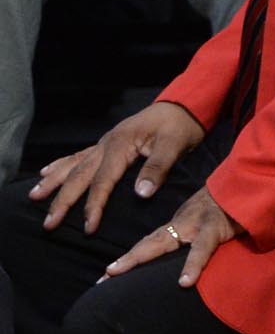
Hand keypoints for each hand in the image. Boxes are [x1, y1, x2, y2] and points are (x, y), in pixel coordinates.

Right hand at [30, 99, 207, 233]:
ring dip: (53, 182)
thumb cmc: (179, 127)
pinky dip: (61, 165)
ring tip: (34, 196)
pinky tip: (47, 172)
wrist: (181, 106)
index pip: (102, 181)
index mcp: (119, 146)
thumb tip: (141, 194)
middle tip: (49, 222)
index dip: (94, 205)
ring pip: (73, 165)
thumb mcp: (174, 146)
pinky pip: (78, 157)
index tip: (89, 227)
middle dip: (62, 200)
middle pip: (79, 175)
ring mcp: (103, 143)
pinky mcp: (107, 144)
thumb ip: (158, 168)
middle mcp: (105, 144)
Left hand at [100, 187, 241, 286]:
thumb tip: (192, 253)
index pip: (150, 243)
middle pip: (148, 245)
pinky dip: (192, 266)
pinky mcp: (216, 228)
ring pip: (162, 244)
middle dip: (124, 262)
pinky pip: (202, 249)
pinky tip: (183, 282)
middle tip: (100, 279)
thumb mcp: (212, 219)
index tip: (109, 275)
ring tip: (115, 274)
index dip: (130, 258)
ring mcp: (196, 225)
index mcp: (181, 224)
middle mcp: (182, 224)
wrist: (253, 182)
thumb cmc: (236, 204)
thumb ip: (201, 234)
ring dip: (137, 258)